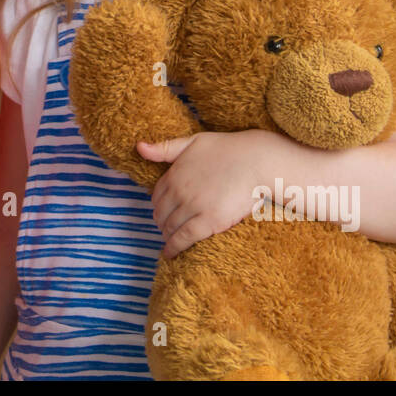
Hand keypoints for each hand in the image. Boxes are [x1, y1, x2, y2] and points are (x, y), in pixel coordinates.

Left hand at [136, 131, 263, 258]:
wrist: (256, 161)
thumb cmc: (228, 149)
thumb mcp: (193, 141)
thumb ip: (164, 147)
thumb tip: (138, 147)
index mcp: (174, 174)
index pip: (156, 196)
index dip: (158, 206)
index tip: (162, 212)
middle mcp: (179, 191)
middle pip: (161, 214)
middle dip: (161, 222)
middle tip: (166, 228)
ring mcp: (193, 207)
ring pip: (170, 227)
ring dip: (167, 235)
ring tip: (170, 240)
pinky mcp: (209, 221)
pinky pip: (184, 238)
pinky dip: (173, 247)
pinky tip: (170, 253)